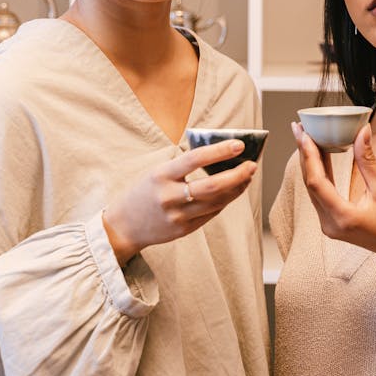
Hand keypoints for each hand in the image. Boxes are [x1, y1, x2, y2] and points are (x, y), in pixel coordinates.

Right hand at [103, 139, 255, 263]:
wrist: (123, 227)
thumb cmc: (142, 193)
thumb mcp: (155, 173)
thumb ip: (181, 167)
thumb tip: (217, 156)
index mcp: (160, 176)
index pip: (195, 159)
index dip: (219, 151)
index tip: (239, 144)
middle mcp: (169, 197)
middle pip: (212, 186)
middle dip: (237, 175)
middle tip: (252, 165)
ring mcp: (177, 216)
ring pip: (216, 202)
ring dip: (236, 189)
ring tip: (247, 177)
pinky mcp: (183, 230)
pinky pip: (211, 214)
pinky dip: (225, 201)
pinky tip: (233, 191)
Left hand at [292, 121, 375, 271]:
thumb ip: (368, 161)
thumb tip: (362, 132)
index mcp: (342, 217)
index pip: (316, 181)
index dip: (309, 155)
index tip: (304, 133)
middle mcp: (330, 223)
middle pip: (310, 184)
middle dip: (304, 154)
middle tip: (299, 128)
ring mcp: (329, 225)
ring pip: (313, 189)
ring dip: (310, 163)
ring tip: (307, 138)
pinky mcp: (332, 223)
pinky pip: (320, 195)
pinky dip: (319, 175)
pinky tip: (319, 157)